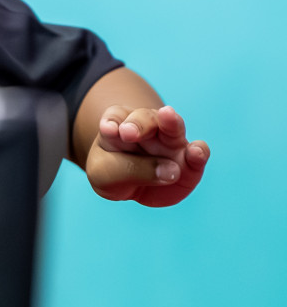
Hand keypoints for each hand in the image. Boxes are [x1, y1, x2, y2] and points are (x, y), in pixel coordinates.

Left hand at [85, 104, 208, 206]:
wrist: (130, 189)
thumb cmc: (112, 173)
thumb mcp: (106, 174)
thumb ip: (130, 170)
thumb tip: (170, 172)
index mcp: (119, 125)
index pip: (115, 117)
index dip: (112, 121)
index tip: (107, 129)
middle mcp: (147, 129)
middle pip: (144, 117)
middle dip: (138, 122)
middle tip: (128, 132)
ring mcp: (170, 144)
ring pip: (173, 127)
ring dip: (171, 122)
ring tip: (169, 117)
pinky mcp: (189, 162)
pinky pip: (198, 153)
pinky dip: (199, 152)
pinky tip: (197, 151)